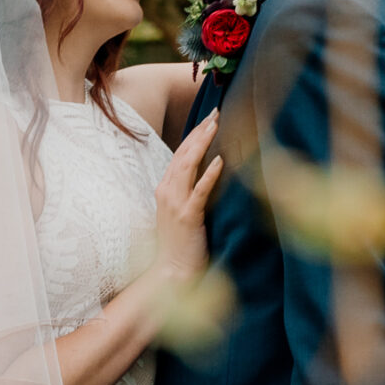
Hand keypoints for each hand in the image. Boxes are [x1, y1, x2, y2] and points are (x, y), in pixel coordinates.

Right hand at [152, 113, 221, 280]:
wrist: (170, 273)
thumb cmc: (179, 245)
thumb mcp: (180, 213)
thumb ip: (187, 193)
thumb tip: (205, 175)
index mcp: (164, 189)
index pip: (179, 154)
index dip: (194, 134)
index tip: (209, 118)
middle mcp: (166, 192)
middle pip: (183, 153)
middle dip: (199, 131)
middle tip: (216, 112)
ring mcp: (175, 204)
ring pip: (187, 166)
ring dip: (202, 143)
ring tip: (216, 126)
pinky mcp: (188, 217)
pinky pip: (199, 191)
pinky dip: (209, 174)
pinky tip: (220, 160)